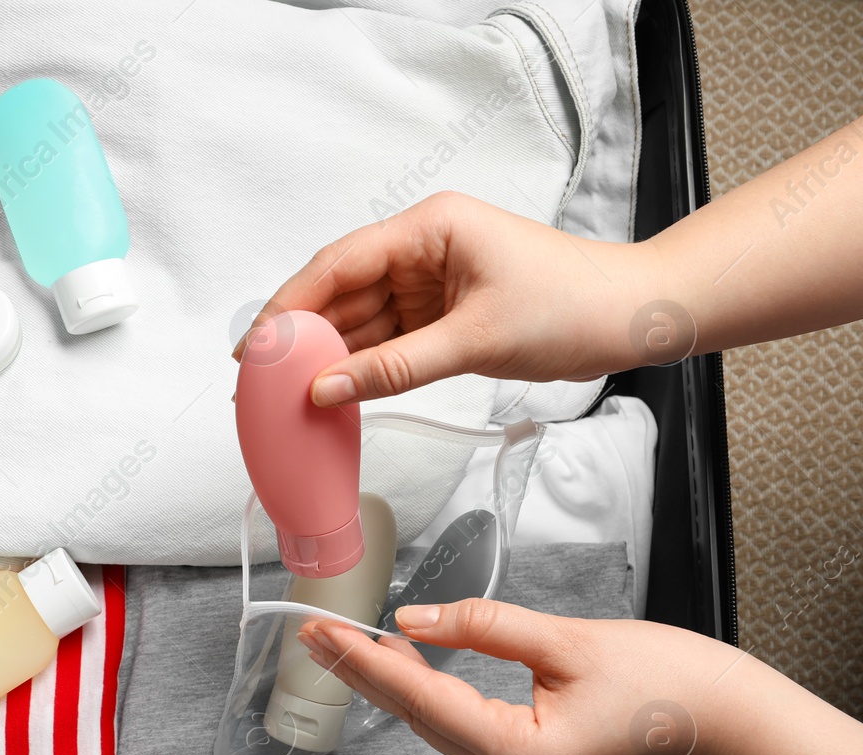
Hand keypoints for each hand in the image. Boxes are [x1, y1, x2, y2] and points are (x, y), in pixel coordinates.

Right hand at [236, 192, 661, 405]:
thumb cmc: (573, 306)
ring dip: (328, 354)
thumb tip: (325, 389)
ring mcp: (430, 282)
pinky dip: (360, 366)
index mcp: (429, 227)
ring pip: (360, 319)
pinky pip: (386, 339)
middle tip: (259, 378)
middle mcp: (422, 248)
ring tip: (286, 392)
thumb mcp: (475, 340)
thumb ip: (393, 368)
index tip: (256, 346)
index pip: (338, 264)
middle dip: (301, 334)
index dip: (290, 305)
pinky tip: (332, 390)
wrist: (633, 318)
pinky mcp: (441, 314)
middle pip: (341, 291)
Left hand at [296, 599, 746, 754]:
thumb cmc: (669, 684)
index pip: (424, 702)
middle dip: (364, 673)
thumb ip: (485, 627)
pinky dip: (427, 696)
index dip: (367, 664)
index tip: (322, 632)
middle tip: (311, 632)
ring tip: (342, 643)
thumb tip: (413, 621)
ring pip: (436, 726)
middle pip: (418, 720)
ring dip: (390, 684)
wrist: (730, 727)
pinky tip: (401, 666)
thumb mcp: (569, 640)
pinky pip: (462, 728)